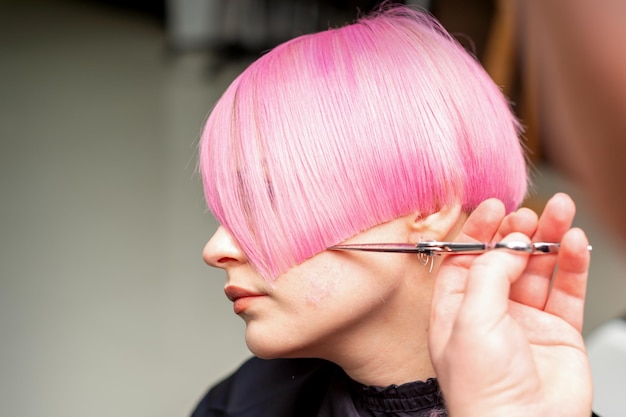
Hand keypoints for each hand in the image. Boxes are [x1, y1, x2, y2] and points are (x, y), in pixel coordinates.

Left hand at [429, 193, 591, 416]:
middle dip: (516, 233)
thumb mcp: (470, 319)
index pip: (464, 259)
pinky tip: (573, 242)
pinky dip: (572, 264)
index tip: (494, 207)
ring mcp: (525, 322)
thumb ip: (487, 274)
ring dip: (549, 240)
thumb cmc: (481, 389)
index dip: (478, 231)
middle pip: (503, 260)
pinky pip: (567, 290)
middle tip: (529, 215)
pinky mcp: (559, 332)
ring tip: (562, 213)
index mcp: (455, 310)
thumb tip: (506, 245)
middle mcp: (489, 314)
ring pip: (538, 270)